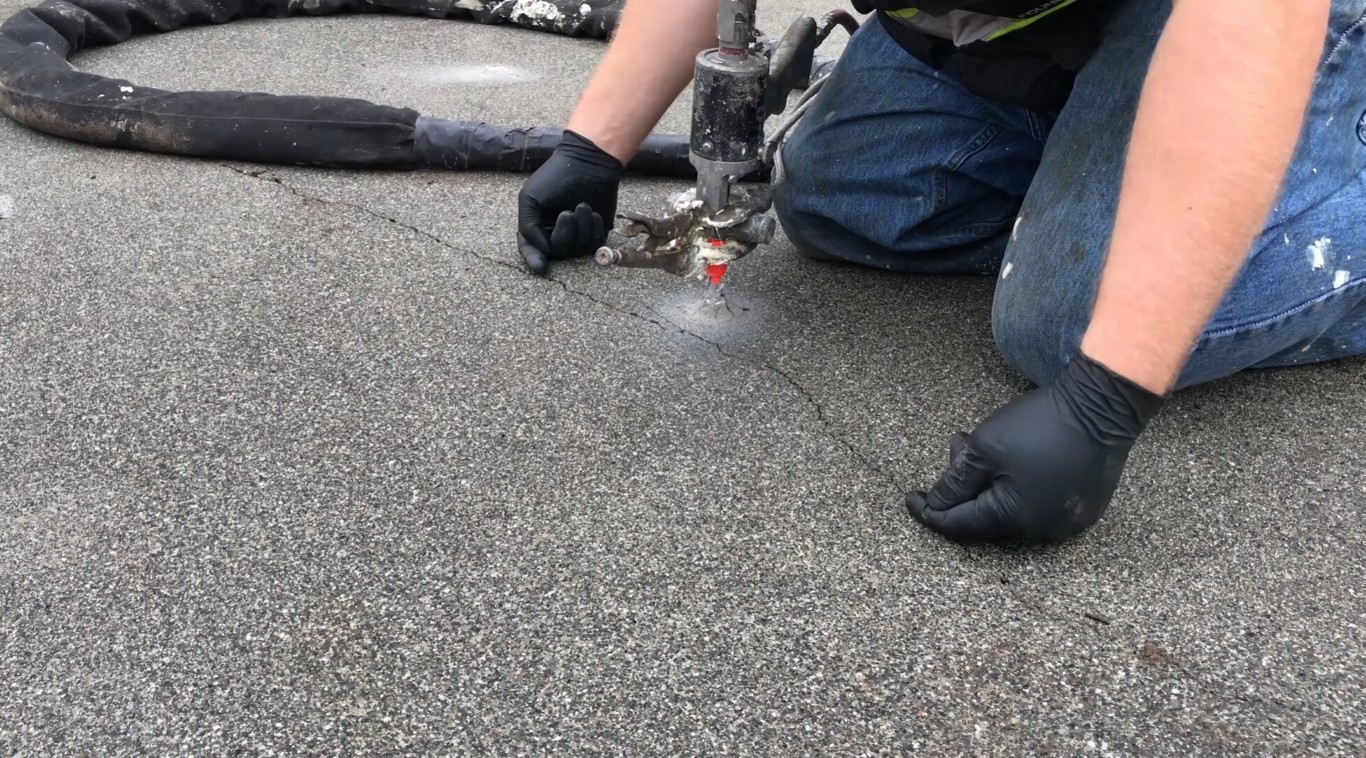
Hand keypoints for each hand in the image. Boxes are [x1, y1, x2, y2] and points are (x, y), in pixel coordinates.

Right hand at [516, 130, 623, 274]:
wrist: (589, 162)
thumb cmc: (557, 176)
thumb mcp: (531, 197)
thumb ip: (528, 227)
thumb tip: (544, 250)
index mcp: (536, 226)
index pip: (531, 250)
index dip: (534, 260)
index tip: (542, 268)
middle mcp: (554, 234)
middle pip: (557, 253)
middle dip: (565, 235)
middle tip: (568, 213)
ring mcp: (576, 235)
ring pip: (578, 250)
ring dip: (582, 228)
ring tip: (583, 205)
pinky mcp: (595, 232)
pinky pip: (595, 244)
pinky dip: (595, 229)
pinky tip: (594, 213)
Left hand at [907, 353, 1163, 542]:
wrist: (1101, 405)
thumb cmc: (1040, 424)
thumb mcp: (984, 448)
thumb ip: (955, 482)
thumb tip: (936, 505)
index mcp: (1014, 520)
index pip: (960, 526)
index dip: (930, 513)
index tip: (910, 500)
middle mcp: (1041, 531)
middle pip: (985, 519)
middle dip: (962, 489)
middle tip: (954, 453)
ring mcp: (1066, 522)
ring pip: (1010, 512)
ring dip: (988, 485)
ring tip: (977, 449)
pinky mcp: (1081, 508)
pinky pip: (1036, 506)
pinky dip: (1015, 488)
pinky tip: (1008, 461)